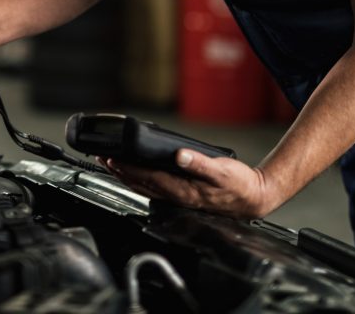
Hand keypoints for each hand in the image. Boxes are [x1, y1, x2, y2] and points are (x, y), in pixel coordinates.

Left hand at [102, 149, 277, 218]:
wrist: (253, 198)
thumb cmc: (239, 185)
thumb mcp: (222, 170)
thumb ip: (199, 163)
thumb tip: (179, 156)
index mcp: (183, 191)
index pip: (148, 178)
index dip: (128, 168)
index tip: (112, 158)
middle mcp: (176, 197)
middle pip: (140, 184)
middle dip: (119, 171)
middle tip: (101, 158)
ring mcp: (177, 198)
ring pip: (144, 187)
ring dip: (125, 176)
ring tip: (111, 164)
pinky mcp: (181, 195)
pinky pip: (153, 188)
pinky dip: (139, 180)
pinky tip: (134, 174)